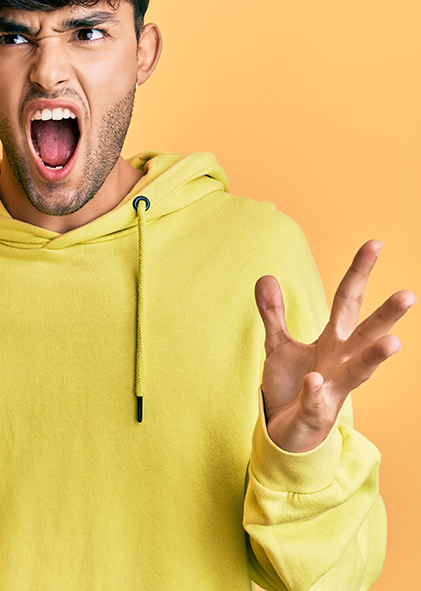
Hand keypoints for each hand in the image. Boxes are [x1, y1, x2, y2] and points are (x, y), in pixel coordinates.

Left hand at [257, 240, 413, 452]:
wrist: (287, 430)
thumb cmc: (292, 385)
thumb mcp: (278, 345)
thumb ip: (273, 312)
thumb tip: (266, 276)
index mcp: (332, 340)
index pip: (349, 300)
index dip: (360, 272)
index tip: (376, 243)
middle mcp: (340, 361)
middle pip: (365, 332)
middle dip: (386, 315)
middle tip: (409, 295)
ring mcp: (332, 386)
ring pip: (359, 370)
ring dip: (375, 357)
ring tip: (394, 343)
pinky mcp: (315, 410)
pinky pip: (315, 399)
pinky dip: (314, 391)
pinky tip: (314, 381)